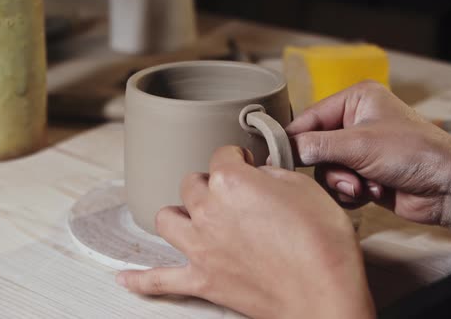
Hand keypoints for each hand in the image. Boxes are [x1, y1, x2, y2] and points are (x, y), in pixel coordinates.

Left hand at [117, 146, 374, 318]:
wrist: (325, 294)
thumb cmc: (322, 243)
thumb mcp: (304, 188)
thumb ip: (272, 174)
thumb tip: (259, 174)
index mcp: (231, 183)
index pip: (222, 155)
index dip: (238, 157)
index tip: (247, 163)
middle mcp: (208, 211)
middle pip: (192, 184)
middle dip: (209, 182)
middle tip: (229, 190)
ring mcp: (201, 248)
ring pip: (168, 219)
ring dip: (179, 212)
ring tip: (192, 214)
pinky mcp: (203, 280)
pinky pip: (160, 280)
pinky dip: (141, 279)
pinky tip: (126, 277)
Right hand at [287, 80, 450, 260]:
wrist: (448, 188)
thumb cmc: (413, 153)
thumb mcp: (359, 144)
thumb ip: (316, 145)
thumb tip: (283, 149)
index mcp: (356, 100)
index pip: (310, 117)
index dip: (293, 138)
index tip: (274, 155)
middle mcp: (356, 122)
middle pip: (315, 147)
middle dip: (330, 167)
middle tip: (345, 176)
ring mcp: (360, 150)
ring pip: (326, 170)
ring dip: (343, 183)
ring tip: (364, 186)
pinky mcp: (364, 174)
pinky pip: (339, 185)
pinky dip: (352, 193)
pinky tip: (373, 192)